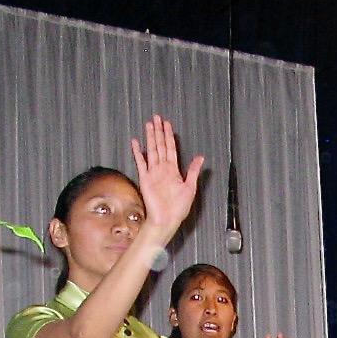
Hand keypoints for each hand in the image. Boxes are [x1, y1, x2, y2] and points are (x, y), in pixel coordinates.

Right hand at [130, 115, 203, 238]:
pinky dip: (138, 152)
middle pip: (161, 145)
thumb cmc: (178, 208)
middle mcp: (163, 169)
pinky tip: (135, 142)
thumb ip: (193, 171)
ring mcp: (153, 173)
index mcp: (174, 171)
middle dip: (159, 131)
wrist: (166, 220)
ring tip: (149, 124)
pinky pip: (141, 162)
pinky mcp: (145, 178)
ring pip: (152, 150)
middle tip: (157, 118)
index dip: (170, 136)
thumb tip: (200, 157)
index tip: (168, 125)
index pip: (171, 148)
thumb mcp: (190, 188)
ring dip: (150, 137)